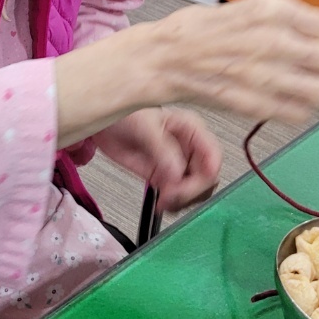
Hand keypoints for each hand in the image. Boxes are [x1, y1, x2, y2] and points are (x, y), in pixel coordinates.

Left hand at [93, 108, 221, 212]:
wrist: (104, 124)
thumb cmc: (126, 115)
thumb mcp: (145, 127)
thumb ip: (162, 149)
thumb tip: (177, 173)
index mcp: (192, 129)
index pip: (213, 156)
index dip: (206, 175)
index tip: (186, 187)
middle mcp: (190, 148)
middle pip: (206, 177)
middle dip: (190, 191)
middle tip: (170, 195)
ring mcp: (178, 164)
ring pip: (195, 190)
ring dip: (182, 200)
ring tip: (163, 201)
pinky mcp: (165, 177)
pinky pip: (178, 195)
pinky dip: (172, 203)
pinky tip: (161, 204)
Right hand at [152, 0, 318, 124]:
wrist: (163, 58)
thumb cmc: (200, 31)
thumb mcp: (248, 7)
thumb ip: (288, 18)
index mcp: (273, 10)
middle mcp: (274, 40)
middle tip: (317, 66)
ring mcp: (265, 75)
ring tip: (306, 86)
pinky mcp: (255, 104)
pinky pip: (300, 113)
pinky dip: (297, 109)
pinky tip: (284, 99)